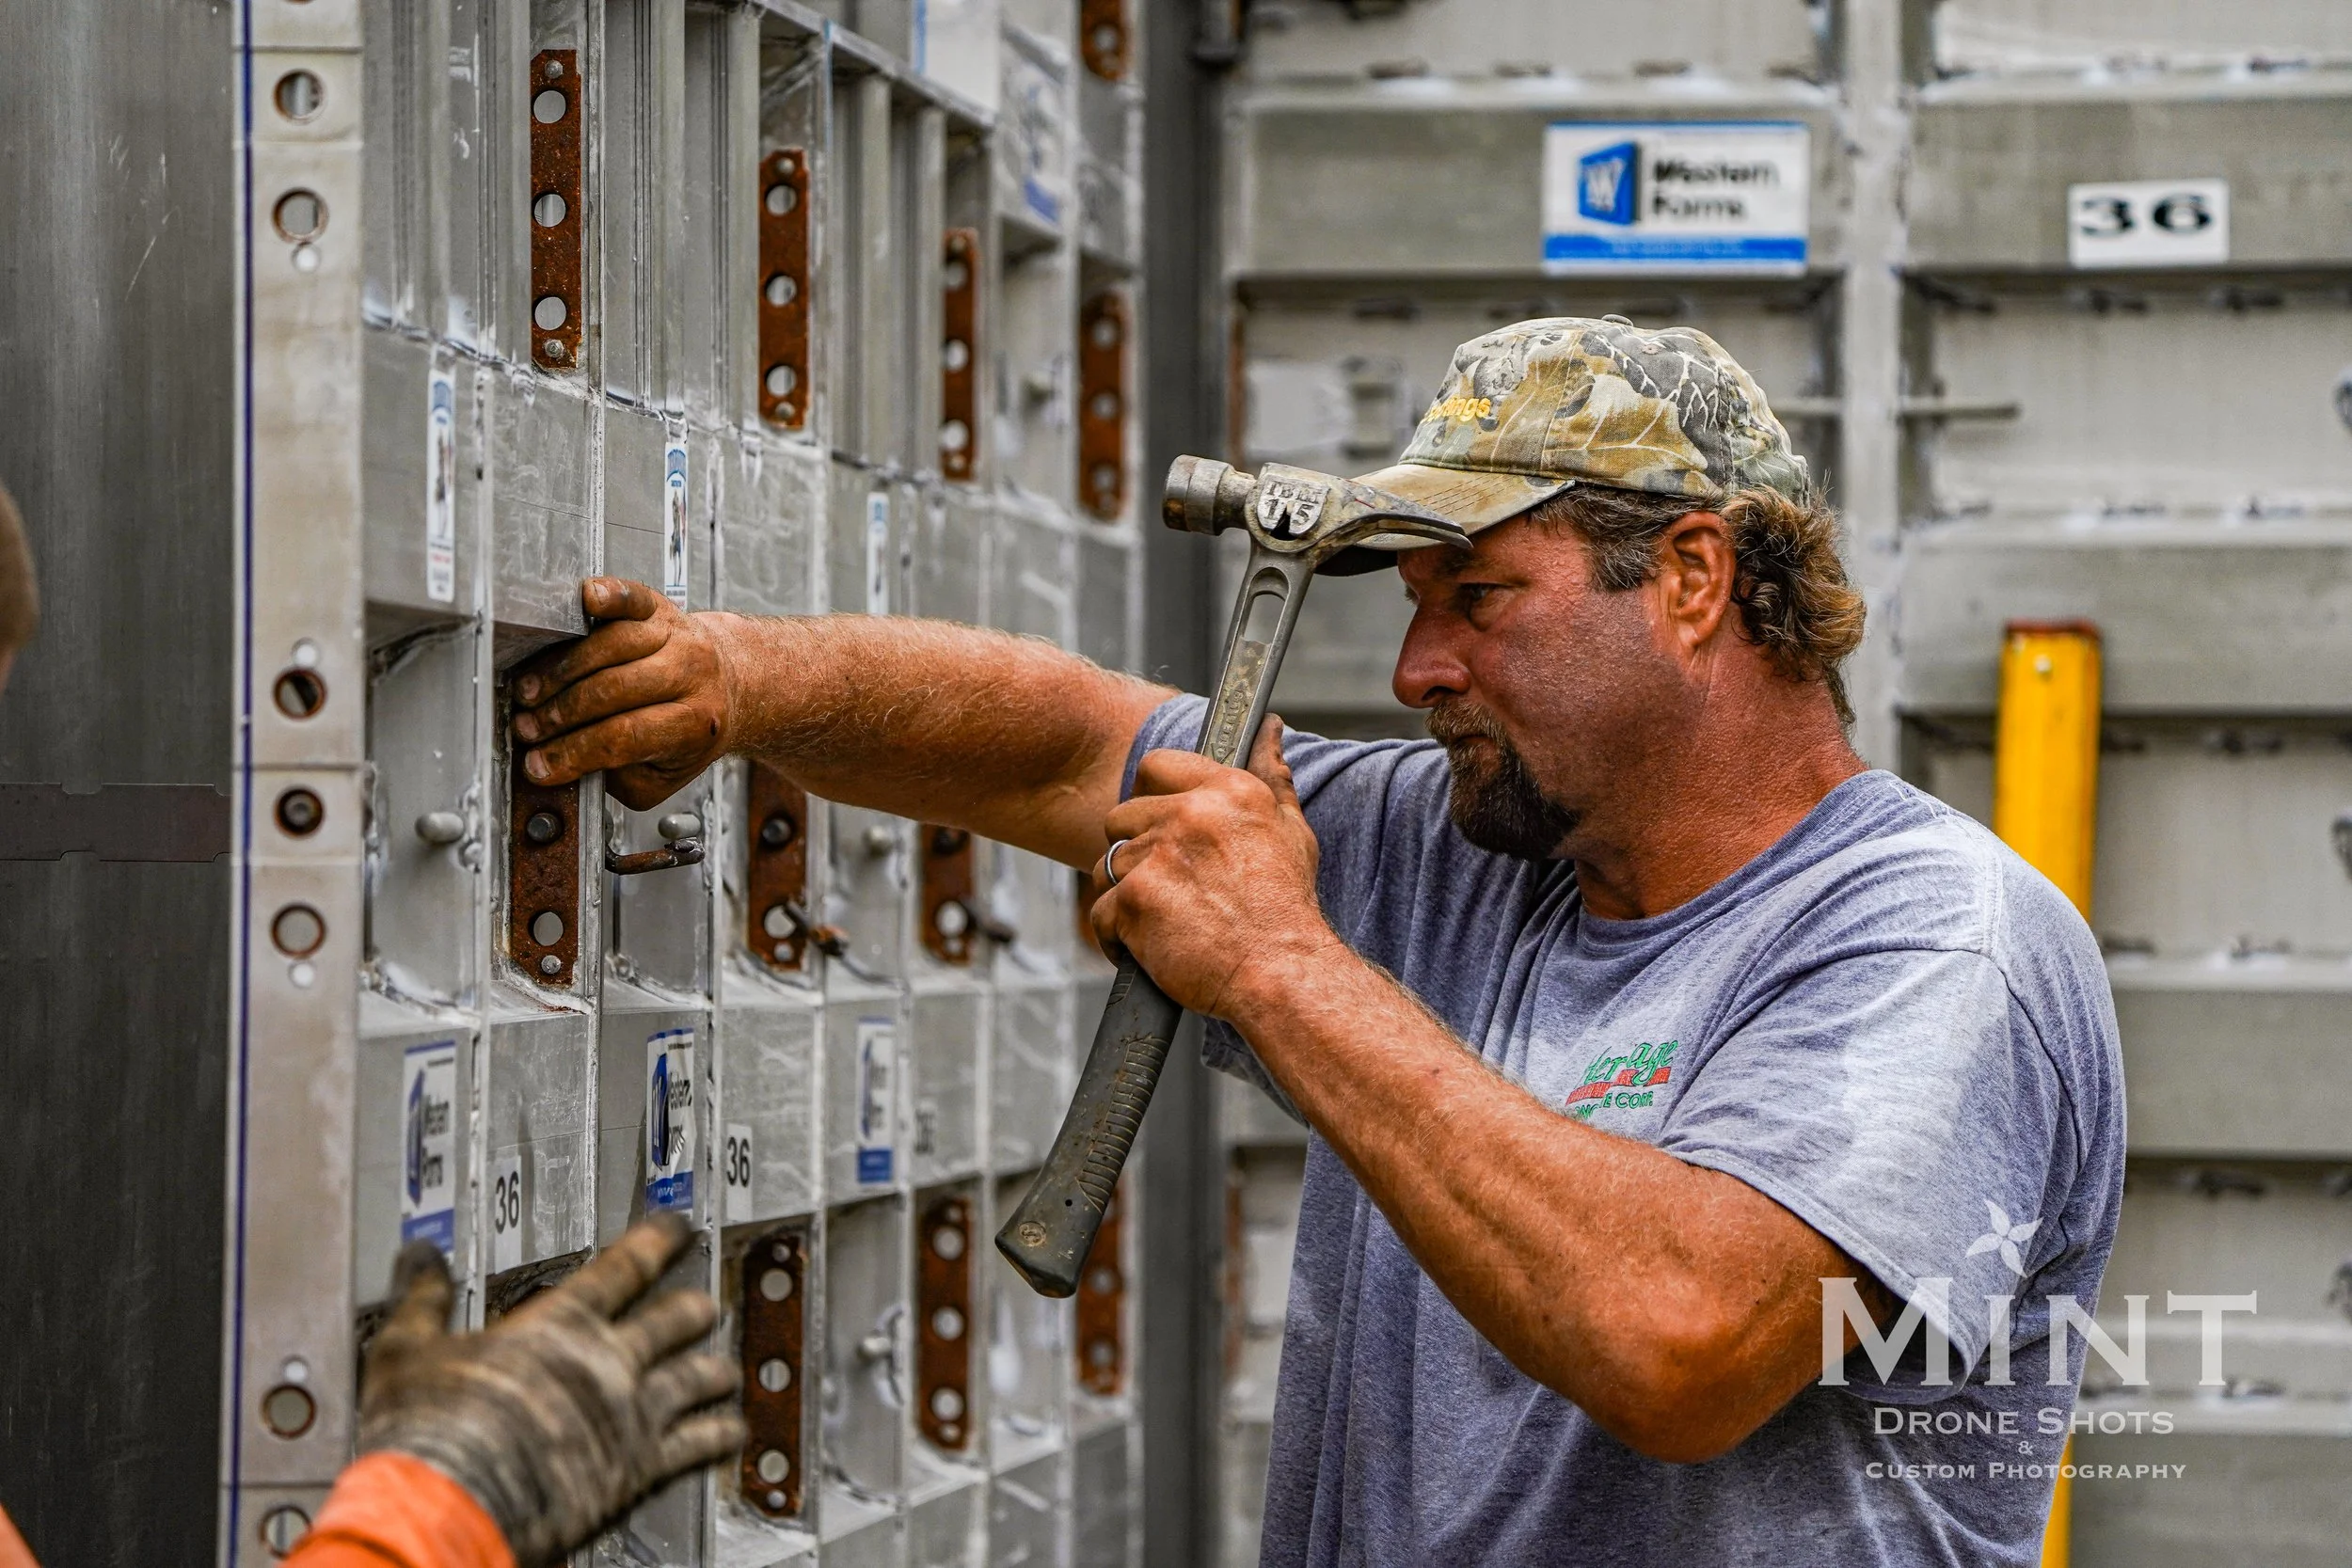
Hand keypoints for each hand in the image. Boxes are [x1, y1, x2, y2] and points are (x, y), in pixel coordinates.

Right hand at [357, 1214, 745, 1567]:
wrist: (447, 1505)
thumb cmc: (426, 1433)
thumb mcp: (407, 1350)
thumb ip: (422, 1300)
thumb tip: (418, 1259)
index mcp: (559, 1325)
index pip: (625, 1265)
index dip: (658, 1241)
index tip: (678, 1229)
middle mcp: (608, 1361)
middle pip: (677, 1319)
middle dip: (695, 1309)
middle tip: (703, 1304)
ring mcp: (632, 1413)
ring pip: (702, 1376)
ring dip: (717, 1372)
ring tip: (725, 1371)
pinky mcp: (641, 1467)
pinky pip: (703, 1444)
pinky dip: (723, 1434)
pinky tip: (732, 1432)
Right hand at [512, 579, 734, 809]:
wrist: (732, 686)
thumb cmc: (688, 732)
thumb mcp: (662, 775)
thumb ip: (620, 776)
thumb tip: (567, 767)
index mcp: (695, 724)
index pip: (624, 738)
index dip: (573, 753)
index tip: (540, 765)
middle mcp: (691, 674)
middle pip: (611, 690)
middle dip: (559, 714)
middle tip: (527, 728)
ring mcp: (677, 636)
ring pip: (610, 647)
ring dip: (560, 672)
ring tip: (530, 693)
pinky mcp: (662, 608)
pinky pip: (632, 598)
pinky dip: (608, 596)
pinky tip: (584, 600)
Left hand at [1088, 717, 1342, 1019]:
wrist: (1282, 973)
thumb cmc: (1286, 908)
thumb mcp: (1291, 830)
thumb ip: (1273, 775)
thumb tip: (1269, 730)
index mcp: (1227, 792)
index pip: (1157, 765)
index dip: (1149, 795)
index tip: (1157, 823)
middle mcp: (1189, 816)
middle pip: (1121, 818)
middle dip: (1135, 853)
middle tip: (1167, 887)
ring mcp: (1157, 858)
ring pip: (1106, 867)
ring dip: (1125, 896)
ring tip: (1164, 921)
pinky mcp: (1134, 902)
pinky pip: (1101, 913)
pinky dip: (1118, 938)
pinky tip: (1150, 948)